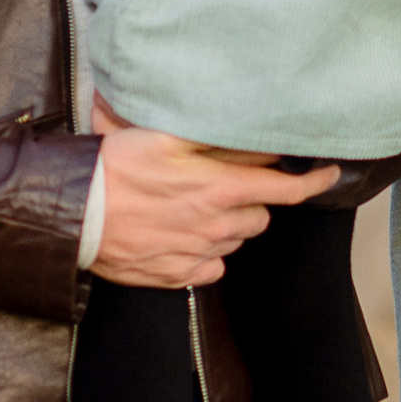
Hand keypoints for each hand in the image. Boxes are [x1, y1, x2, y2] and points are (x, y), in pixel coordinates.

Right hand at [90, 105, 338, 288]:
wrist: (71, 213)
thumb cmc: (113, 167)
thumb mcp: (164, 134)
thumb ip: (213, 131)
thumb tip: (252, 125)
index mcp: (219, 189)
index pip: (286, 190)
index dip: (314, 181)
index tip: (329, 173)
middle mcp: (215, 226)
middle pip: (261, 216)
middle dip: (252, 199)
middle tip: (222, 183)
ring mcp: (196, 255)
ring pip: (236, 241)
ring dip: (227, 224)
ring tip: (193, 205)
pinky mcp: (176, 276)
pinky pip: (210, 266)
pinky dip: (205, 252)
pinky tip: (181, 233)